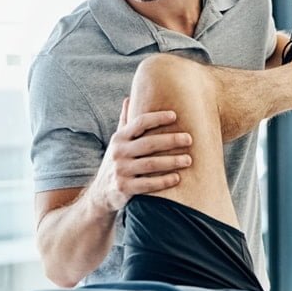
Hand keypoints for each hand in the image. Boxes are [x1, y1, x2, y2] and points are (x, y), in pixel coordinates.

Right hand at [90, 97, 191, 212]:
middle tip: (189, 139)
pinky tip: (177, 178)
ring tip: (188, 160)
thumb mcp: (118, 141)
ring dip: (171, 161)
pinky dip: (163, 181)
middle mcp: (119, 152)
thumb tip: (129, 98)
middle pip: (148, 143)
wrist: (101, 193)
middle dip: (171, 140)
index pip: (139, 123)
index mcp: (120, 138)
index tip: (175, 116)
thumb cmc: (118, 161)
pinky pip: (147, 184)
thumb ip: (125, 121)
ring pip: (150, 164)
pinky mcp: (124, 188)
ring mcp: (120, 171)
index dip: (157, 118)